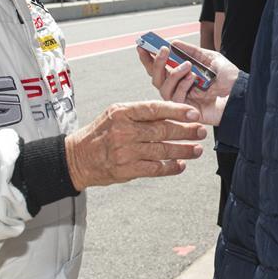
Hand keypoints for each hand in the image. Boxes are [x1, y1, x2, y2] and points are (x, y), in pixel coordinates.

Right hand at [65, 100, 205, 187]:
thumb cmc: (100, 133)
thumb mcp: (115, 114)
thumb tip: (172, 114)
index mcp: (122, 112)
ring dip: (183, 151)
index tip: (193, 113)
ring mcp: (125, 151)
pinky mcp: (126, 170)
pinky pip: (154, 169)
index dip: (177, 110)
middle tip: (201, 131)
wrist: (77, 158)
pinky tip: (180, 165)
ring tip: (196, 150)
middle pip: (162, 130)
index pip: (154, 109)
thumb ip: (140, 114)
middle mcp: (123, 131)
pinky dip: (170, 168)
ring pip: (162, 150)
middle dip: (186, 131)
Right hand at [136, 39, 238, 125]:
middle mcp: (179, 88)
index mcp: (182, 76)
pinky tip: (193, 78)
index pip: (160, 68)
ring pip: (163, 88)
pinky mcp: (187, 111)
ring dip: (173, 73)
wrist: (242, 95)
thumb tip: (173, 42)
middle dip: (156, 63)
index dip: (149, 58)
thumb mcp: (210, 59)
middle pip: (156, 78)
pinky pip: (175, 98)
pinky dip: (182, 85)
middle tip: (162, 50)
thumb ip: (192, 52)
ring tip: (188, 65)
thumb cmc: (229, 78)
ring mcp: (182, 100)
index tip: (142, 45)